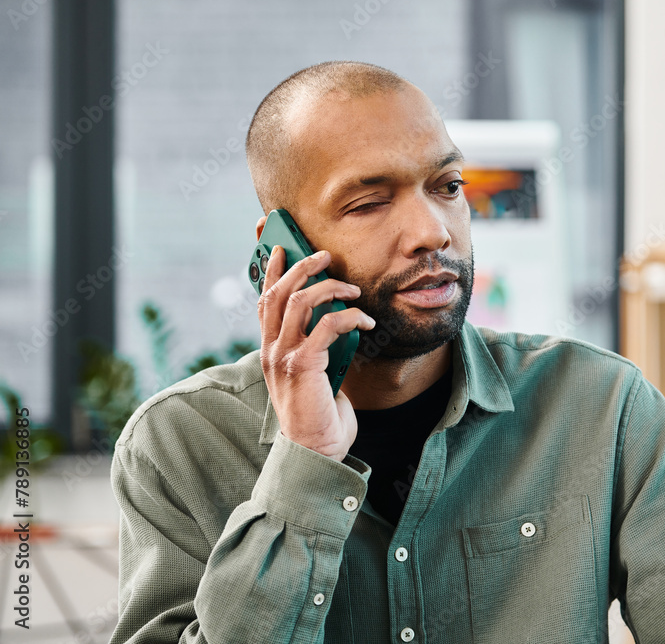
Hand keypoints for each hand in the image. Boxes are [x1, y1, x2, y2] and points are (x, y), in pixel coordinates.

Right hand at [257, 245, 375, 459]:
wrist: (314, 451)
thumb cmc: (318, 413)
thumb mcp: (311, 373)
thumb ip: (314, 347)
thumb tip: (335, 320)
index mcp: (270, 349)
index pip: (264, 301)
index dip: (270, 271)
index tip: (279, 248)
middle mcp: (271, 349)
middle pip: (279, 293)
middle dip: (301, 267)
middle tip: (324, 255)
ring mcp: (284, 357)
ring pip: (300, 302)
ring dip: (330, 288)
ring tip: (352, 288)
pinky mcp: (303, 366)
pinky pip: (327, 325)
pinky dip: (350, 316)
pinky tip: (366, 320)